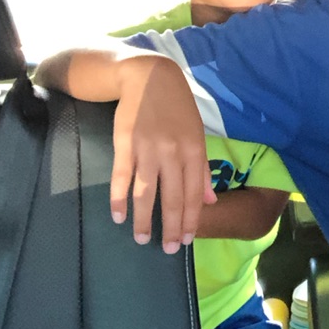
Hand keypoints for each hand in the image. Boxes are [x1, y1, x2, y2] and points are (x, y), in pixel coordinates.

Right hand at [112, 55, 215, 252]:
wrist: (150, 78)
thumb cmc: (178, 109)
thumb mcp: (198, 135)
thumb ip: (202, 169)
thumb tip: (210, 201)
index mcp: (194, 151)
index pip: (194, 194)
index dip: (190, 220)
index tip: (187, 240)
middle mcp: (173, 153)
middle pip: (172, 198)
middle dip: (171, 227)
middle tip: (168, 250)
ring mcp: (148, 149)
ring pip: (146, 193)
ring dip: (144, 219)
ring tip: (142, 239)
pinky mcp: (125, 144)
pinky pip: (122, 177)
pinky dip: (119, 199)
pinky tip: (118, 216)